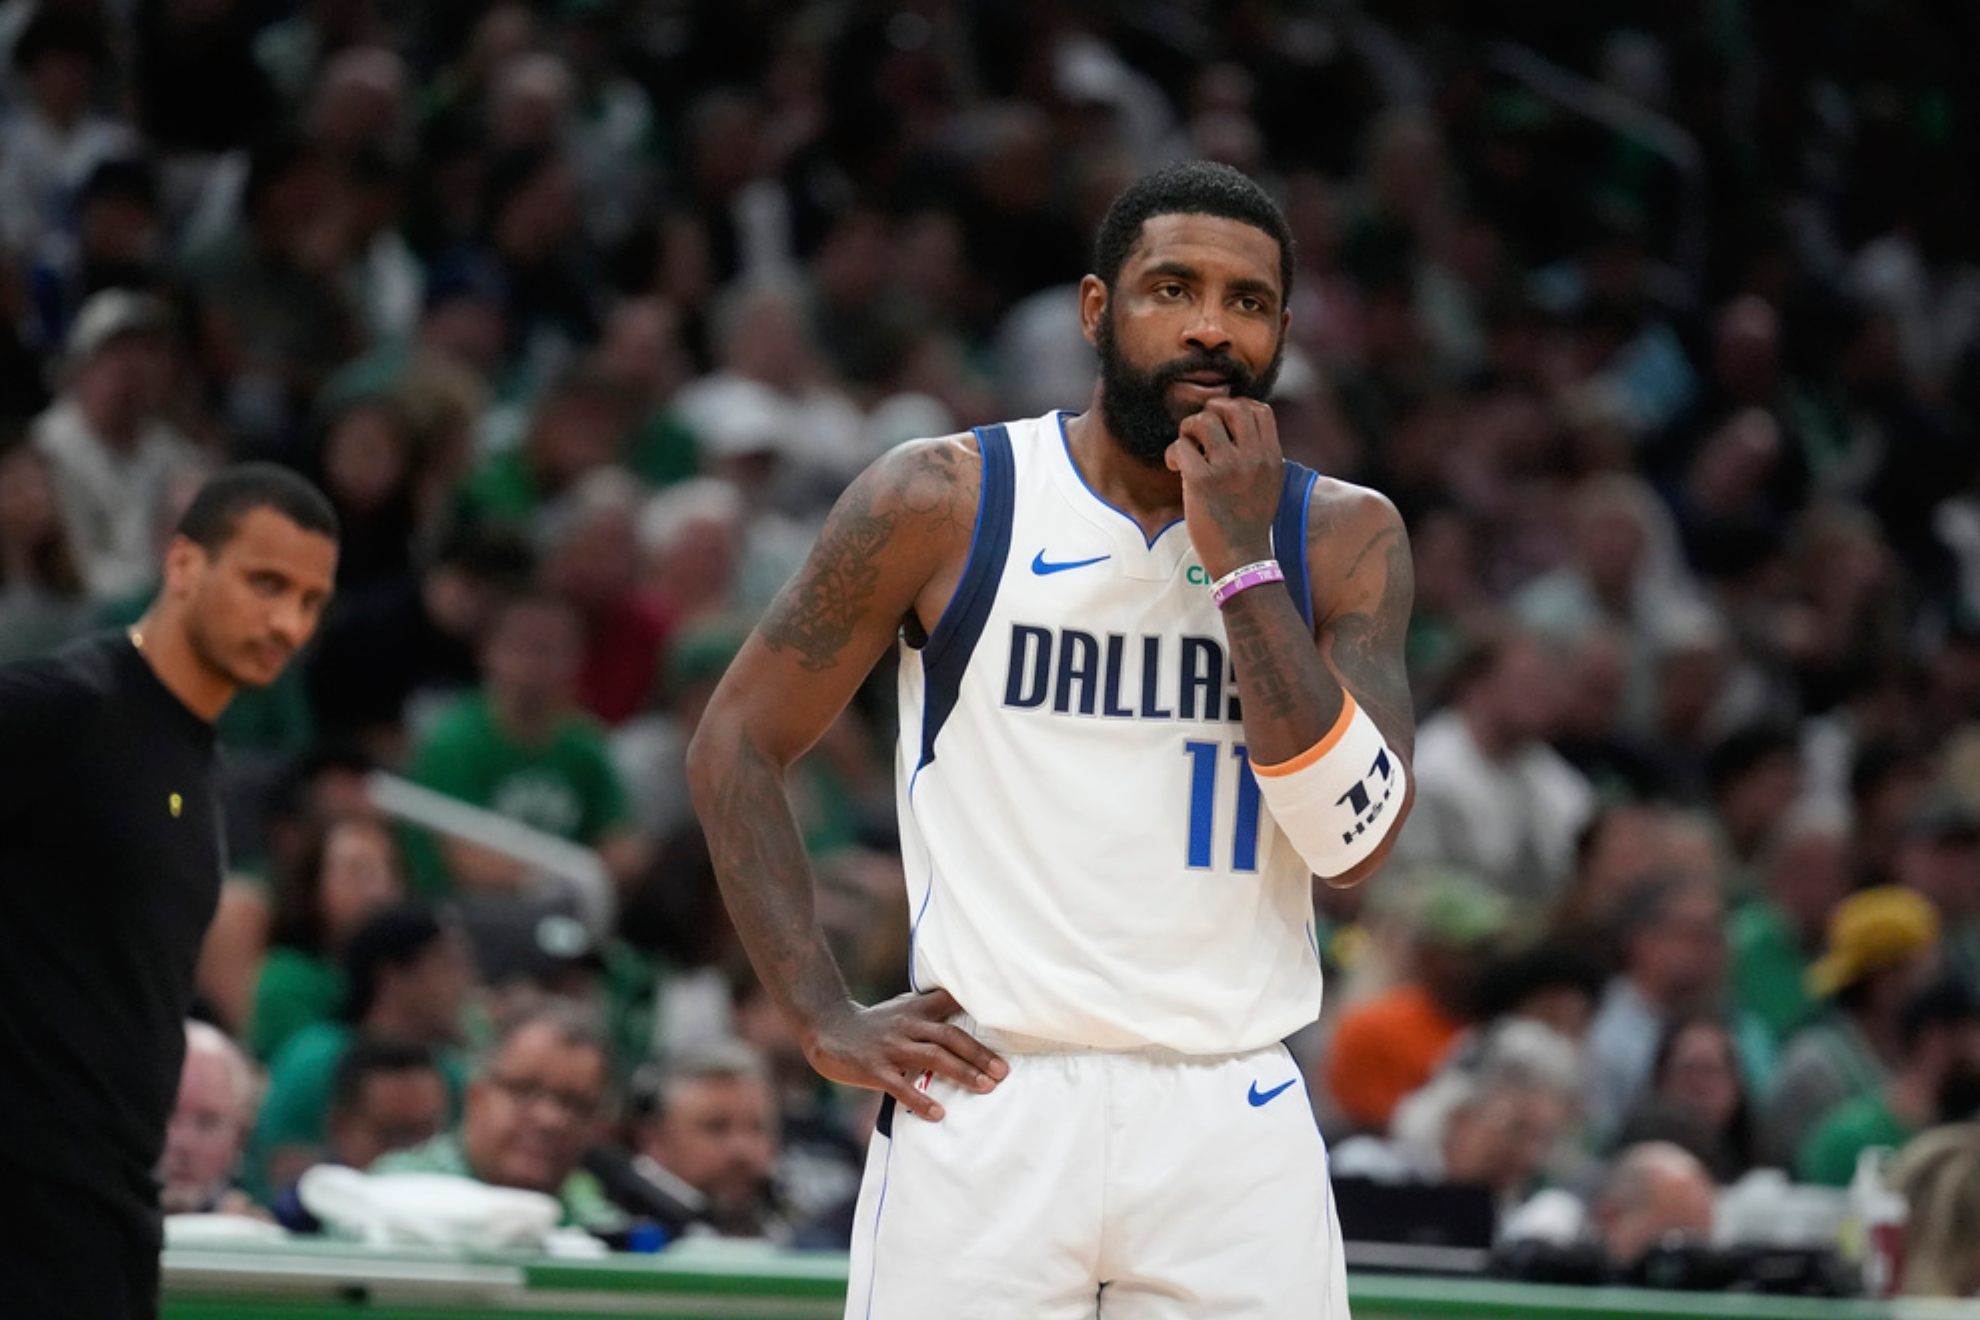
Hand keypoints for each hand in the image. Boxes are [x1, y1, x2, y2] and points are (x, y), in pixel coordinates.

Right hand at [802, 987, 1008, 1120]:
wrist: (828, 1028)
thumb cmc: (873, 1023)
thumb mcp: (903, 1008)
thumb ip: (931, 1010)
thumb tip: (968, 1012)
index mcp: (916, 1009)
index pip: (952, 1004)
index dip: (978, 1010)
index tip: (1007, 1023)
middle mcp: (907, 1025)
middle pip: (950, 1036)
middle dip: (979, 1054)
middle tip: (1003, 1072)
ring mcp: (891, 1046)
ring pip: (933, 1057)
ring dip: (962, 1072)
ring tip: (985, 1087)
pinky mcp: (873, 1068)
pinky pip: (901, 1086)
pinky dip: (920, 1099)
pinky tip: (938, 1113)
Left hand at [1166, 397, 1283, 578]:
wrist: (1242, 557)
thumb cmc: (1250, 522)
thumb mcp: (1269, 483)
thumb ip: (1259, 455)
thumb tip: (1238, 429)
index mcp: (1271, 456)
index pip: (1259, 409)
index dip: (1237, 407)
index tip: (1224, 423)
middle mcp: (1252, 457)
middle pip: (1231, 407)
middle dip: (1210, 412)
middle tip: (1199, 432)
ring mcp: (1227, 467)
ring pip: (1203, 421)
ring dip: (1187, 430)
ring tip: (1186, 449)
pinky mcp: (1201, 480)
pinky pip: (1180, 447)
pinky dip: (1173, 454)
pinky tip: (1175, 467)